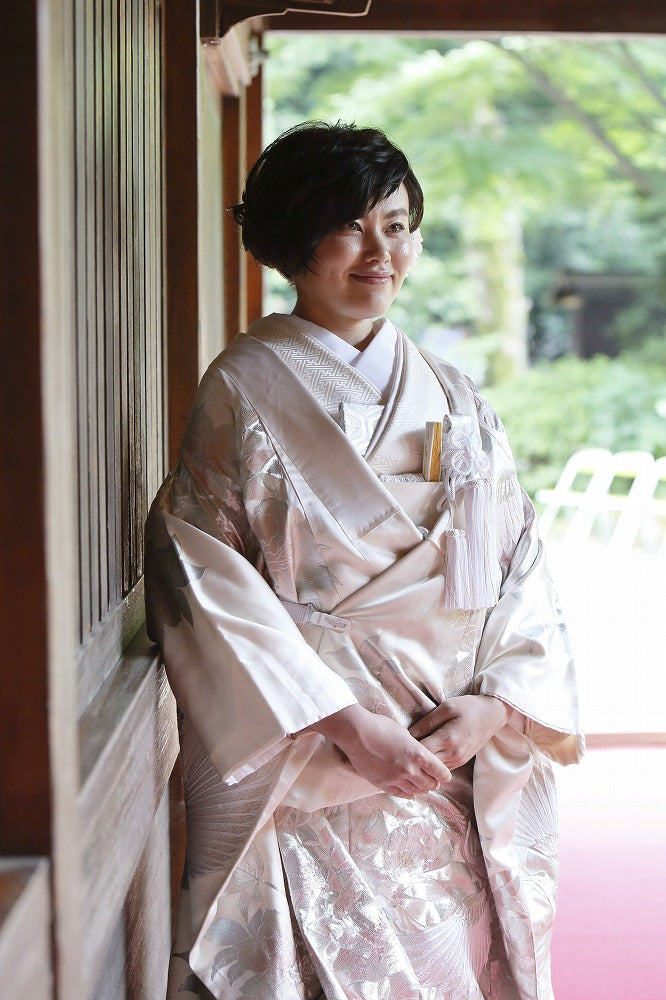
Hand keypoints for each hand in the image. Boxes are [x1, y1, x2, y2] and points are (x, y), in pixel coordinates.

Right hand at [300, 704, 451, 797]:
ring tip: (421, 786)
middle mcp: (410, 769)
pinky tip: (409, 793)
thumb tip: (418, 755)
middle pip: (429, 784)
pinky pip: (400, 794)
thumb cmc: (380, 727)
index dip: (444, 775)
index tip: (445, 776)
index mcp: (418, 754)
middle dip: (433, 783)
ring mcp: (396, 778)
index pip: (440, 771)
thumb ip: (415, 747)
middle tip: (434, 782)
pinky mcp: (383, 784)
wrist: (357, 733)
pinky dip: (407, 794)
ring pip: (415, 791)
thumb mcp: (404, 733)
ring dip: (420, 789)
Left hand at [408, 695, 509, 769]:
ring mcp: (458, 760)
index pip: (421, 751)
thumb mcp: (446, 708)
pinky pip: (442, 769)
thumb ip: (427, 722)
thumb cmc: (468, 707)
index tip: (397, 744)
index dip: (407, 749)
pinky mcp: (461, 762)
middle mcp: (453, 754)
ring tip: (409, 756)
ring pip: (433, 770)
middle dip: (412, 760)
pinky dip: (432, 766)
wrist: (492, 715)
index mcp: (447, 739)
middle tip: (399, 752)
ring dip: (422, 765)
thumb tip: (409, 734)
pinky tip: (424, 758)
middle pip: (425, 765)